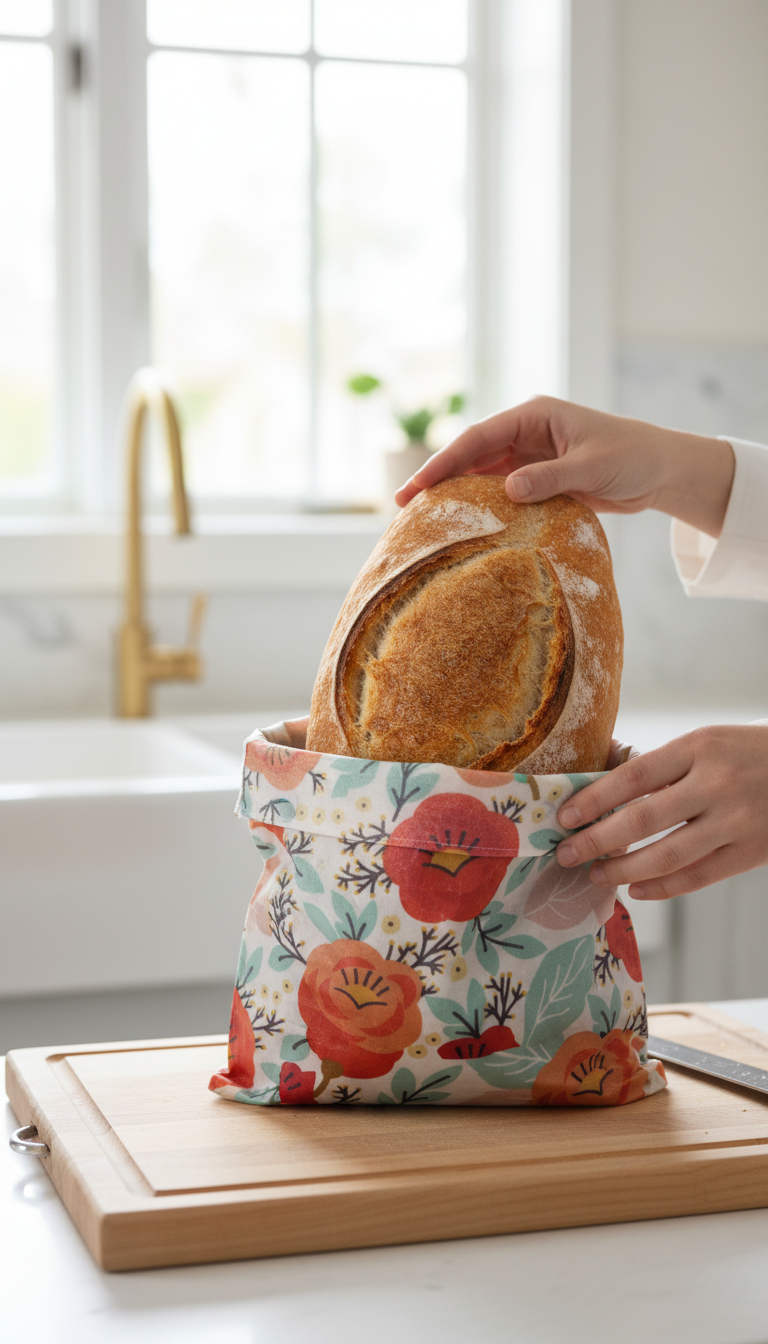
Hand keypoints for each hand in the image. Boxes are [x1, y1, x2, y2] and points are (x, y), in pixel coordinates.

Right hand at [395, 395, 734, 537]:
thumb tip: (508, 490)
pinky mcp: (538, 478)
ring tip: (423, 520)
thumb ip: (550, 479)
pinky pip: (501, 492)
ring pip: (481, 475)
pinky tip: (463, 526)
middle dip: (438, 479)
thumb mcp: (591, 467)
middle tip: (402, 507)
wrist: (660, 469)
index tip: (418, 486)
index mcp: (534, 415)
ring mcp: (529, 455)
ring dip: (455, 495)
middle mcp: (526, 432)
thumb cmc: (632, 457)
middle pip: (471, 455)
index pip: (478, 437)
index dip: (444, 461)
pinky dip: (481, 507)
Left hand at [554, 722, 767, 898]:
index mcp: (698, 748)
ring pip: (668, 855)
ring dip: (624, 870)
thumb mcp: (704, 742)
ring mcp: (736, 821)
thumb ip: (659, 764)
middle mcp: (716, 784)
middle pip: (643, 819)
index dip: (594, 798)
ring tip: (597, 874)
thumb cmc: (743, 754)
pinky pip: (698, 877)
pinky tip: (636, 890)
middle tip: (567, 854)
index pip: (634, 776)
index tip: (564, 816)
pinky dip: (662, 888)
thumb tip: (596, 778)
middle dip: (597, 840)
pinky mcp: (751, 852)